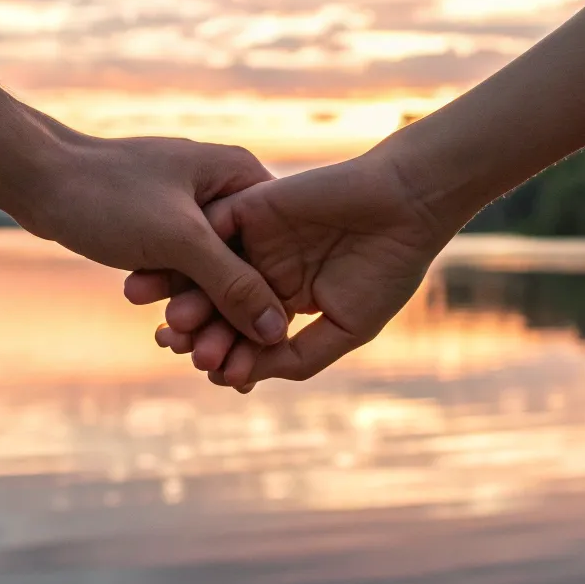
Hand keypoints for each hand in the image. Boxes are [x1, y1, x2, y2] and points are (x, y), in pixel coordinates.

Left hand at [16, 132, 293, 346]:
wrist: (34, 177)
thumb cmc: (105, 194)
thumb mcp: (178, 240)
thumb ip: (231, 282)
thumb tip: (273, 330)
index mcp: (240, 175)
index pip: (278, 247)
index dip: (274, 302)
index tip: (266, 351)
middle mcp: (223, 190)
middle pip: (246, 266)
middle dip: (232, 320)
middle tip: (222, 370)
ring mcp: (191, 210)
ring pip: (212, 276)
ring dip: (203, 319)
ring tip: (193, 362)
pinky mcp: (161, 229)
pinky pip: (183, 276)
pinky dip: (179, 306)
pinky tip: (169, 340)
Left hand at [123, 149, 459, 389]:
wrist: (408, 206)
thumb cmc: (388, 268)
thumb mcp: (346, 328)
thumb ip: (299, 356)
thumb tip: (246, 378)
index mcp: (284, 299)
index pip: (243, 334)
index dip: (228, 355)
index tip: (216, 376)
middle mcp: (262, 269)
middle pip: (217, 307)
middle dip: (200, 332)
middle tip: (186, 352)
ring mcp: (253, 239)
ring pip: (207, 272)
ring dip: (188, 298)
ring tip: (176, 326)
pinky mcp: (248, 207)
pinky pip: (210, 231)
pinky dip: (192, 254)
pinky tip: (181, 280)